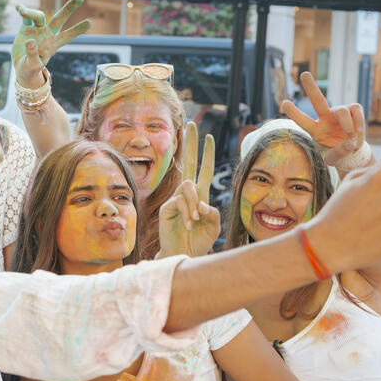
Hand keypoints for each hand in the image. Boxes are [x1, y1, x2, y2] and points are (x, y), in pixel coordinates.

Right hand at [12, 0, 90, 88]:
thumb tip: (30, 41)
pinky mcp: (27, 28)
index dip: (77, 30)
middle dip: (69, 8)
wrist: (22, 67)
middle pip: (59, 19)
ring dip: (31, 12)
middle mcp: (47, 34)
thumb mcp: (32, 66)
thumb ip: (32, 55)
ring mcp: (38, 30)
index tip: (89, 23)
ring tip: (21, 12)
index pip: (67, 36)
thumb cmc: (30, 69)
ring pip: (39, 16)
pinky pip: (26, 17)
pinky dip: (22, 11)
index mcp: (53, 45)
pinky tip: (17, 7)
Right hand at [159, 121, 219, 256]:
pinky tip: (187, 224)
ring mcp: (175, 199)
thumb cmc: (199, 242)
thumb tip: (202, 203)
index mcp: (200, 195)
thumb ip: (213, 213)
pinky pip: (180, 201)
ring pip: (188, 186)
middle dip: (191, 143)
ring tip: (195, 221)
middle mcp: (187, 193)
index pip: (204, 169)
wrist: (184, 256)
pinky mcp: (166, 208)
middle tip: (192, 123)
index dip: (207, 153)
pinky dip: (187, 213)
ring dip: (195, 204)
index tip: (210, 137)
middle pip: (189, 162)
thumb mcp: (214, 227)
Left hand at [281, 72, 367, 167]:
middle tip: (304, 74)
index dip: (294, 112)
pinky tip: (358, 133)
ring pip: (342, 111)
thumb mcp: (333, 160)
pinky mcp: (353, 109)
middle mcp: (325, 118)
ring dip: (348, 126)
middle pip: (318, 100)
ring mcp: (338, 112)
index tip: (284, 103)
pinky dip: (359, 122)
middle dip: (311, 87)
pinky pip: (356, 110)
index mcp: (315, 129)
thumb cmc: (338, 154)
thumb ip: (338, 153)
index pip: (303, 120)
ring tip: (351, 140)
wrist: (353, 151)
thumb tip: (349, 143)